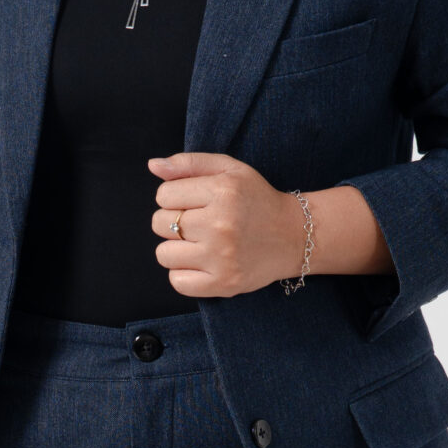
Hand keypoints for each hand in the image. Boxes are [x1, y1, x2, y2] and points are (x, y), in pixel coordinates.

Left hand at [147, 151, 307, 297]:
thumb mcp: (229, 169)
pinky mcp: (223, 283)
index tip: (196, 202)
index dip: (175, 197)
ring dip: (176, 249)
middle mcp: (221, 224)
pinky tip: (203, 262)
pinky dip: (184, 274)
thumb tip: (153, 165)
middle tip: (200, 223)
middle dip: (174, 221)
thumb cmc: (256, 199)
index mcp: (222, 191)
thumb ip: (189, 164)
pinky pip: (177, 282)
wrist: (294, 236)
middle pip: (159, 223)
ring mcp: (221, 257)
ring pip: (163, 254)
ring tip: (200, 243)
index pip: (163, 195)